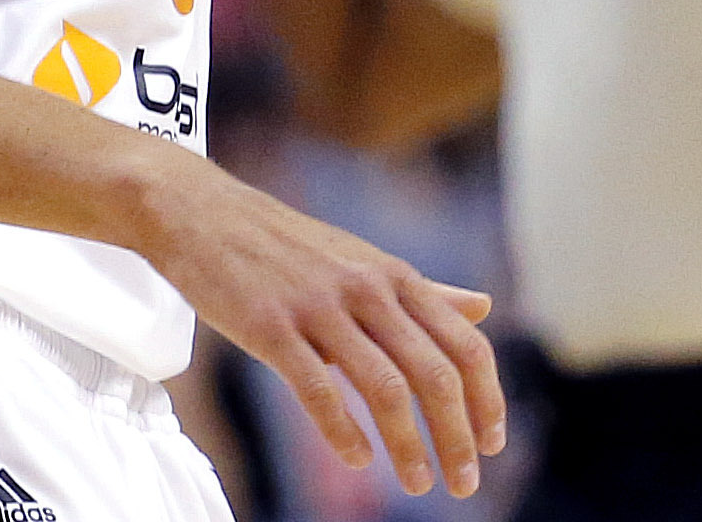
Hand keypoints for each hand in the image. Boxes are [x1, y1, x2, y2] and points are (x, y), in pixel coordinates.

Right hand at [140, 154, 505, 494]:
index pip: (465, 346)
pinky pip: (317, 387)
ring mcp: (321, 308)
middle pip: (434, 373)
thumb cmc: (293, 248)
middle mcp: (369, 290)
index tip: (493, 444)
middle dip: (456, 435)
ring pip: (384, 387)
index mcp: (398, 278)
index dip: (486, 399)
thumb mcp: (367, 263)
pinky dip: (343, 431)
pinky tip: (359, 459)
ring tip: (419, 483)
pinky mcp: (271, 327)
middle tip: (465, 484)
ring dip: (408, 445)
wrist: (208, 216)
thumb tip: (485, 308)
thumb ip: (426, 293)